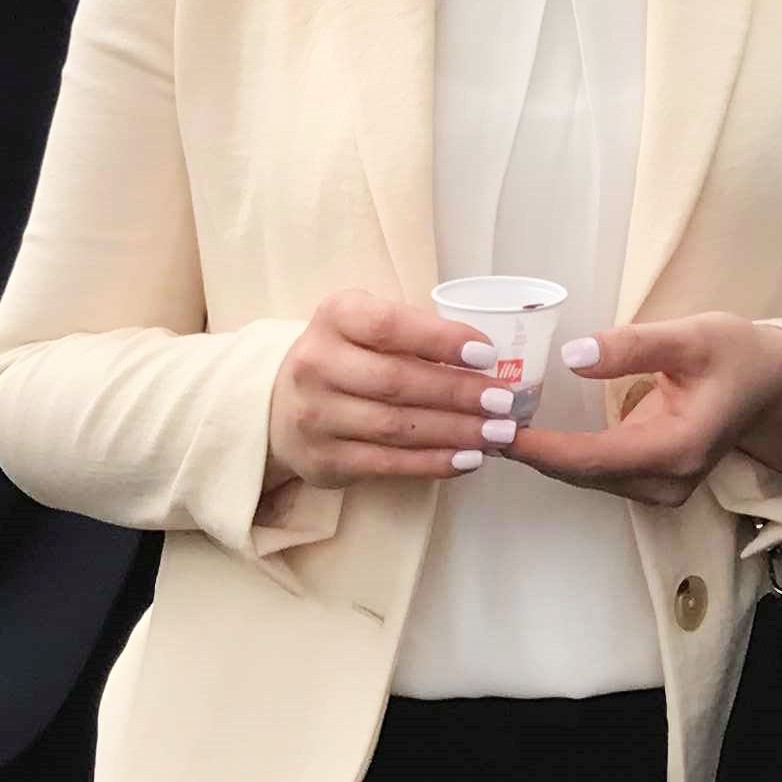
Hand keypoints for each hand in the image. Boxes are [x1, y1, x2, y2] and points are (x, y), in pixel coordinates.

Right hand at [267, 290, 511, 487]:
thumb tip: (486, 359)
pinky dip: (433, 462)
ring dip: (455, 431)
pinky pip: (387, 463)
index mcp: (334, 317)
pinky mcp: (322, 460)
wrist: (278, 406)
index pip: (388, 326)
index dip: (440, 340)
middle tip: (503, 402)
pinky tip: (468, 458)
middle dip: (458, 393)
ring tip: (498, 433)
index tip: (487, 354)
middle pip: (397, 381)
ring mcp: (315, 416)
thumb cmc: (345, 356)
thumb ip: (412, 333)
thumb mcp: (365, 327)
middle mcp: (316, 364)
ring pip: (396, 426)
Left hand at [496, 317, 781, 509]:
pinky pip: (598, 471)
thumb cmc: (736, 352)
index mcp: (677, 449)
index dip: (541, 448)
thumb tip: (572, 355)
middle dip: (532, 451)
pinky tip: (531, 430)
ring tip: (495, 422)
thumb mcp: (691, 336)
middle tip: (480, 418)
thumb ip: (633, 346)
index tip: (496, 428)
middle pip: (584, 474)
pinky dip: (564, 454)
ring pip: (588, 477)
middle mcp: (667, 481)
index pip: (593, 458)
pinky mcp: (654, 480)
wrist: (774, 382)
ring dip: (544, 454)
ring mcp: (662, 487)